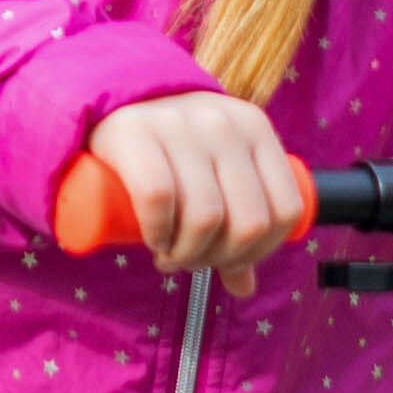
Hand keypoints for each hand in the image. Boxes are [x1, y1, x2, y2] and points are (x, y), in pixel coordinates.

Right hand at [85, 91, 305, 293]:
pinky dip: (158, 233)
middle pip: (247, 222)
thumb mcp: (215, 175)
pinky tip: (154, 239)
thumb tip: (245, 288)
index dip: (260, 252)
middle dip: (218, 258)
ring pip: (205, 217)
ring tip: (169, 254)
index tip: (227, 261)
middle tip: (190, 261)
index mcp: (256, 129)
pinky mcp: (134, 131)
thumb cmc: (170, 151)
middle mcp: (224, 122)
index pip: (284, 211)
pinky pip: (159, 199)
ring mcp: (180, 123)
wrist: (108, 104)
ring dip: (186, 254)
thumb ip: (234, 224)